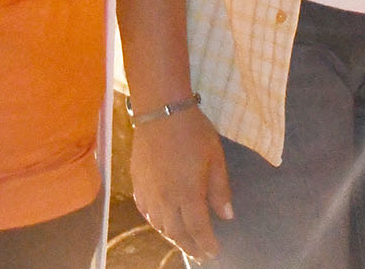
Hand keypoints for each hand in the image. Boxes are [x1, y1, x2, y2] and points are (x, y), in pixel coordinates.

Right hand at [130, 108, 231, 261]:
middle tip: (199, 254)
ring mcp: (149, 192)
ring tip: (183, 240)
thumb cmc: (194, 132)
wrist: (161, 111)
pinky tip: (161, 221)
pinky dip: (155, 221)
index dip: (206, 244)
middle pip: (176, 232)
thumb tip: (226, 216)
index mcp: (188, 194)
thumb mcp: (216, 158)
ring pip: (159, 225)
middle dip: (190, 246)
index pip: (198, 229)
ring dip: (172, 236)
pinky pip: (145, 211)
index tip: (214, 252)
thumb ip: (220, 190)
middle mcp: (166, 199)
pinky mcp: (138, 183)